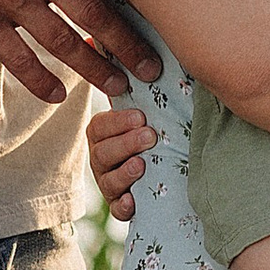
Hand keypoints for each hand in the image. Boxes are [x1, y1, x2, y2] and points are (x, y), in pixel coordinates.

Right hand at [87, 98, 157, 221]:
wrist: (168, 165)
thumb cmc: (155, 132)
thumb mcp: (147, 114)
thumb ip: (142, 95)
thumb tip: (136, 59)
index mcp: (103, 134)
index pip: (100, 127)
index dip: (119, 122)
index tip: (141, 117)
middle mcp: (101, 159)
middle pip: (103, 153)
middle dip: (127, 144)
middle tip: (150, 136)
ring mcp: (109, 184)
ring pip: (108, 181)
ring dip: (125, 173)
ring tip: (141, 165)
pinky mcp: (120, 206)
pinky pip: (116, 210)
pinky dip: (124, 206)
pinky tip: (133, 200)